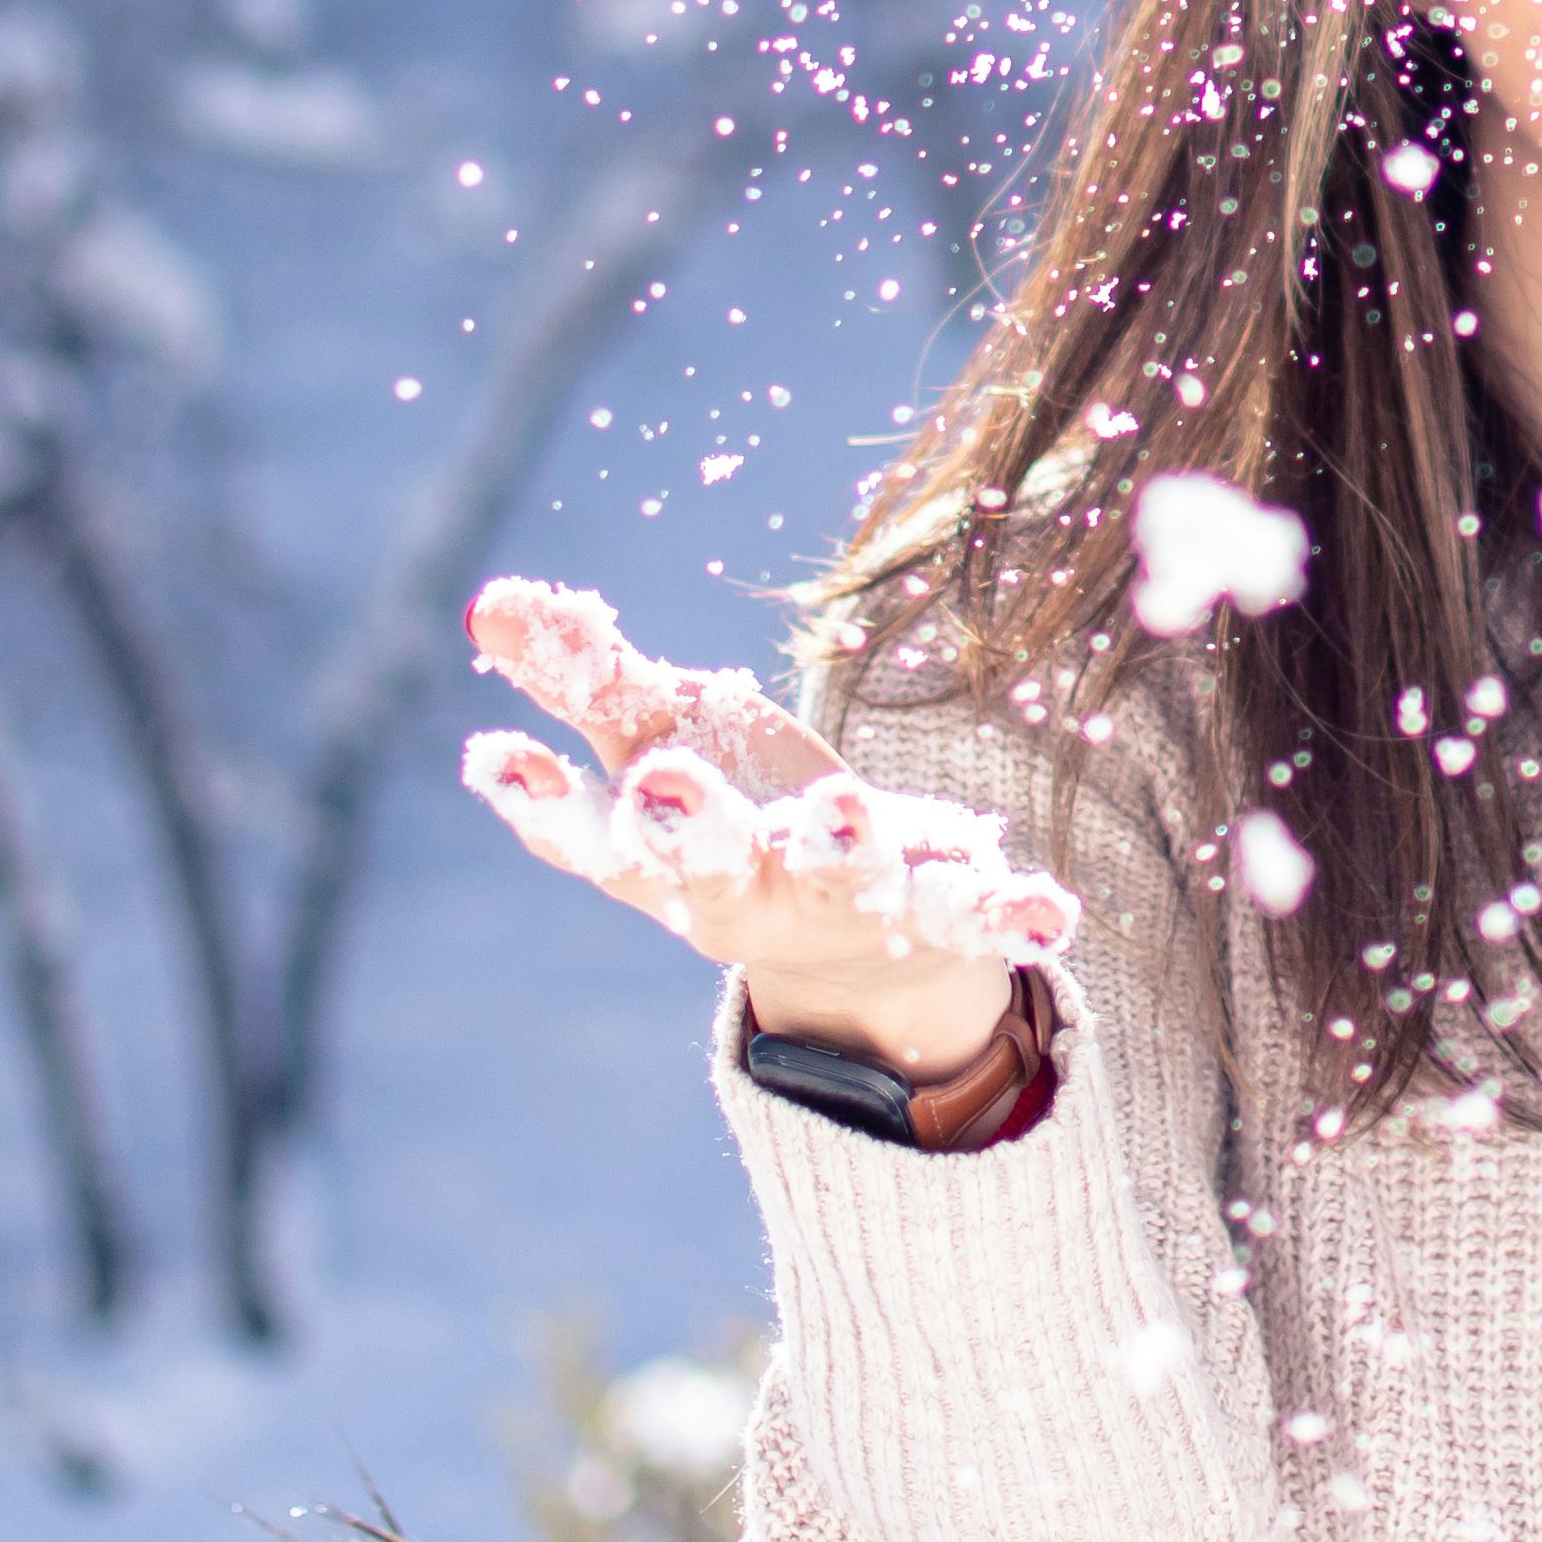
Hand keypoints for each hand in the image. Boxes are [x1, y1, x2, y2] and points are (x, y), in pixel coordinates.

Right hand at [460, 577, 1076, 1082]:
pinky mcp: (946, 911)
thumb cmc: (732, 815)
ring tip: (841, 809)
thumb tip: (489, 598)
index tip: (500, 758)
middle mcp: (747, 893)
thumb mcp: (661, 734)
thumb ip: (585, 675)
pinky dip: (1016, 916)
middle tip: (663, 784)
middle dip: (686, 828)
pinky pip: (983, 916)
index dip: (544, 805)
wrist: (859, 943)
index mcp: (664, 859)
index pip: (590, 837)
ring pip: (842, 881)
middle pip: (706, 867)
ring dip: (841, 849)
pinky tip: (1052, 910)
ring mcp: (849, 906)